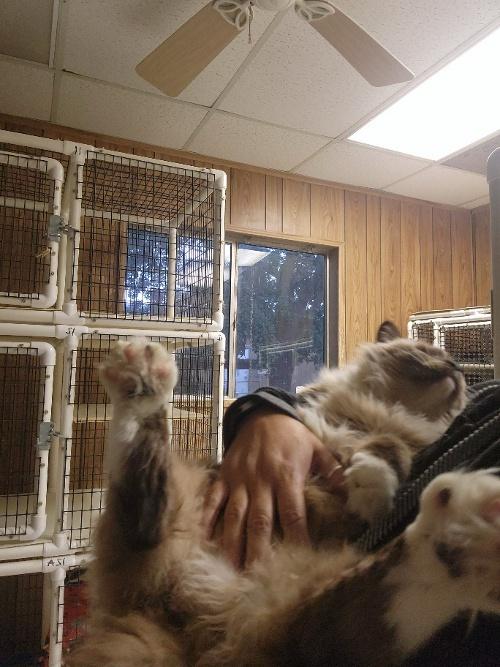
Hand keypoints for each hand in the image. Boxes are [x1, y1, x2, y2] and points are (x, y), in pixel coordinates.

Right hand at [202, 409, 344, 568]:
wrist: (261, 412)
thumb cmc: (291, 434)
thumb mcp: (316, 447)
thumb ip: (332, 470)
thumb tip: (350, 493)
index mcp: (287, 476)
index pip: (292, 513)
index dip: (296, 538)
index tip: (299, 561)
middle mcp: (261, 481)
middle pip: (260, 521)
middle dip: (258, 550)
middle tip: (258, 577)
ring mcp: (240, 480)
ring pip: (235, 516)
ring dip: (233, 543)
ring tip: (232, 568)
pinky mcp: (224, 476)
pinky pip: (214, 500)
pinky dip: (207, 519)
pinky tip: (204, 540)